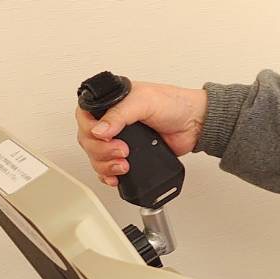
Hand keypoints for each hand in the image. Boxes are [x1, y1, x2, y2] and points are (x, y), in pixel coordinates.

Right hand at [74, 82, 207, 187]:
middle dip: (101, 151)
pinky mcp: (129, 156)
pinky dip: (108, 174)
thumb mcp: (144, 102)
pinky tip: (116, 177)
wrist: (195, 124)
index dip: (89, 130)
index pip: (84, 117)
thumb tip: (98, 130)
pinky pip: (108, 168)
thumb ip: (119, 114)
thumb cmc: (174, 104)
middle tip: (122, 151)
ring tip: (123, 165)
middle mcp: (112, 121)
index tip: (104, 137)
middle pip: (88, 141)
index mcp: (111, 103)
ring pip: (96, 157)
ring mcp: (119, 139)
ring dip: (105, 165)